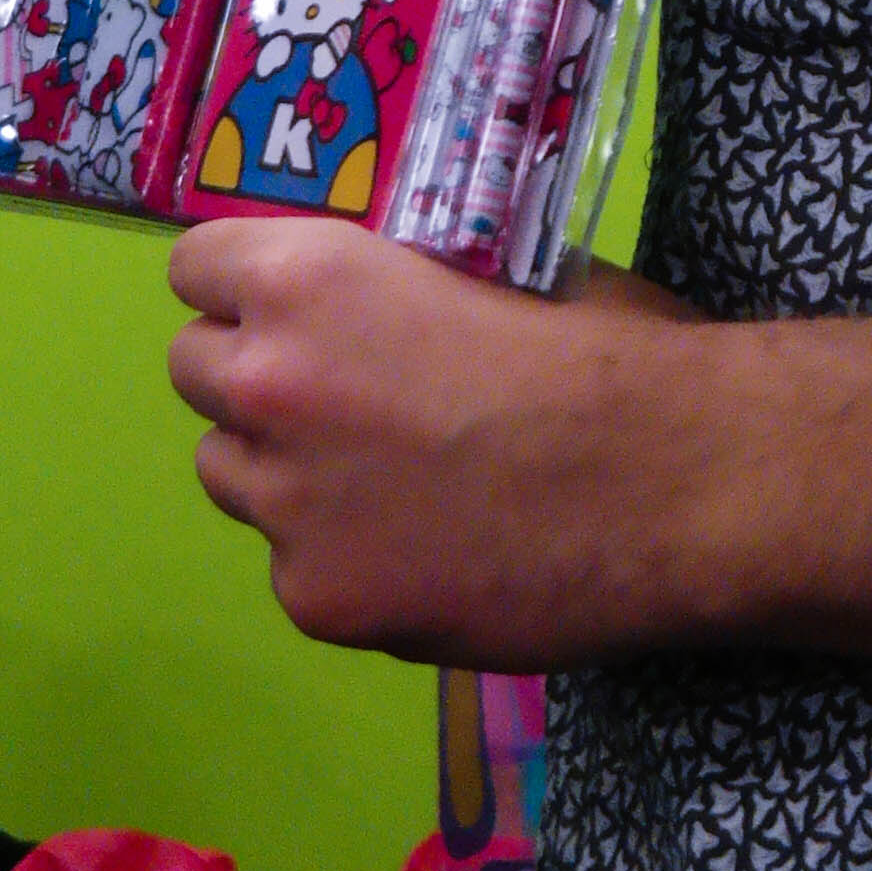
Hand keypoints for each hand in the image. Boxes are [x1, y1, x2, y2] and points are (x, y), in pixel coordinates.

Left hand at [169, 215, 704, 662]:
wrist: (677, 489)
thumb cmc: (612, 358)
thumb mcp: (499, 272)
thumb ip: (406, 286)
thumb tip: (387, 297)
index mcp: (309, 280)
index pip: (194, 270)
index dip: (244, 287)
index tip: (290, 308)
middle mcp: (268, 385)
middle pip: (193, 373)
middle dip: (255, 378)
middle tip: (342, 399)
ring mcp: (284, 505)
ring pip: (230, 475)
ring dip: (285, 471)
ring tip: (388, 482)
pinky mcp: (317, 600)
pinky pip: (295, 566)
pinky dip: (347, 558)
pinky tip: (432, 551)